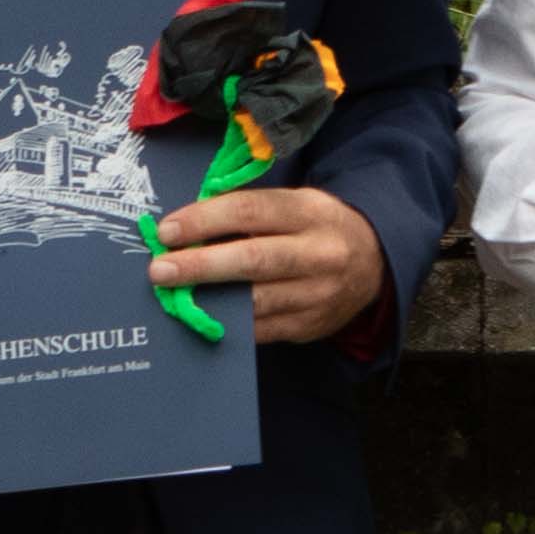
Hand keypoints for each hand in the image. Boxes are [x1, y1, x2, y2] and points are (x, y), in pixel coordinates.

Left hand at [157, 180, 390, 345]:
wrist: (375, 262)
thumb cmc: (317, 227)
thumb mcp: (295, 204)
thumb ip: (249, 213)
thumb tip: (186, 229)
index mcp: (310, 212)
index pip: (251, 211)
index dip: (205, 220)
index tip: (167, 231)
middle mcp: (319, 253)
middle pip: (252, 260)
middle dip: (200, 266)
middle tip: (160, 271)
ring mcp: (318, 295)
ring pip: (255, 301)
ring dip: (208, 300)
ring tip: (172, 296)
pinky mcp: (310, 326)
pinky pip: (261, 329)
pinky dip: (228, 322)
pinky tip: (203, 315)